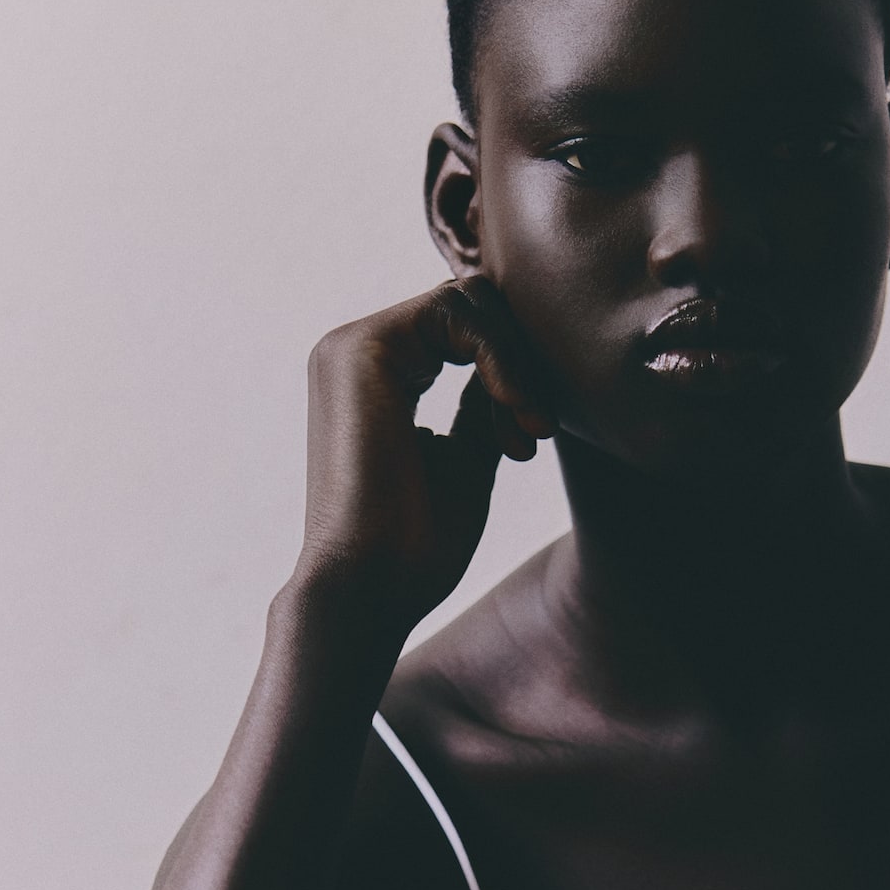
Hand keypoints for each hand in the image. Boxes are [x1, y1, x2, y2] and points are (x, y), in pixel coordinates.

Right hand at [294, 278, 552, 634]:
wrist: (372, 587)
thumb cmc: (417, 544)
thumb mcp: (468, 459)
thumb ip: (483, 406)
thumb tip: (514, 365)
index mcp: (379, 377)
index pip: (464, 331)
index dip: (514, 370)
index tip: (533, 436)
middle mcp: (358, 353)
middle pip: (470, 306)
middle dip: (519, 362)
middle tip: (537, 428)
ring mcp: (352, 346)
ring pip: (466, 302)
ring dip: (514, 364)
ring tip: (527, 432)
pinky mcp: (360, 348)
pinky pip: (454, 311)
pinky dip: (499, 357)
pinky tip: (513, 412)